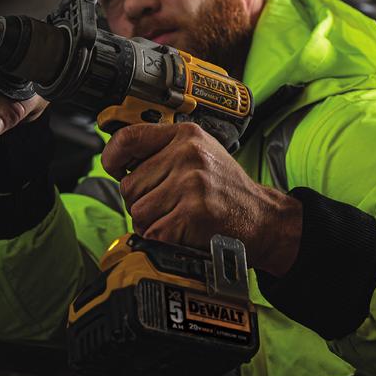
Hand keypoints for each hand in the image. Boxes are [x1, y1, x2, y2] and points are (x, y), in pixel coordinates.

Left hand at [102, 122, 301, 275]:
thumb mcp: (201, 153)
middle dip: (142, 202)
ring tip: (178, 217)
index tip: (116, 169)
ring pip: (137, 212)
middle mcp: (188, 155)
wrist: (263, 218)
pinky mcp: (193, 213)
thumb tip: (119, 160)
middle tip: (170, 204)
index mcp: (186, 136)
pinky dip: (165, 239)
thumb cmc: (227, 190)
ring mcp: (191, 183)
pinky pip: (153, 232)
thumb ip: (164, 150)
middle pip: (129, 186)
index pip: (128, 138)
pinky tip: (185, 231)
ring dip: (152, 223)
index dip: (112, 157)